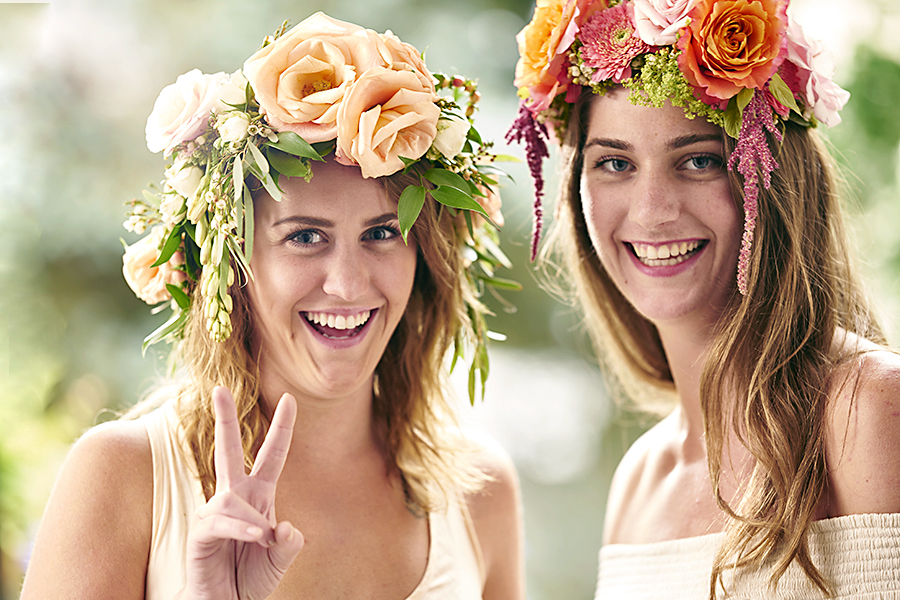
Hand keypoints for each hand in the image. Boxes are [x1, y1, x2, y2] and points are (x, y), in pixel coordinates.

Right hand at [181, 386, 303, 599]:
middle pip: (229, 450)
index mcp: (258, 495)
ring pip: (233, 500)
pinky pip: (221, 520)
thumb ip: (288, 544)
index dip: (282, 427)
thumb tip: (286, 528)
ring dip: (253, 521)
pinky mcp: (200, 533)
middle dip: (224, 418)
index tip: (290, 398)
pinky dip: (241, 529)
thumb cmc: (250, 579)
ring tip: (262, 541)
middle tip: (219, 388)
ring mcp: (214, 513)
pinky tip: (255, 537)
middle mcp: (235, 497)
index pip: (271, 454)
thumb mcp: (280, 560)